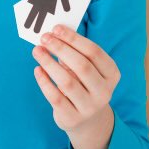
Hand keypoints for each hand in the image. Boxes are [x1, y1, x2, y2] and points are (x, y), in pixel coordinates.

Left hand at [33, 25, 118, 148]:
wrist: (88, 120)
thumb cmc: (84, 83)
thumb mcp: (86, 68)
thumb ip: (75, 52)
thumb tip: (53, 33)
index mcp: (112, 74)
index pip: (94, 52)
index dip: (74, 39)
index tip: (56, 28)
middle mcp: (104, 92)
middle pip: (82, 65)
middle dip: (61, 48)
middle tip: (44, 38)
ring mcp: (89, 107)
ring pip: (67, 82)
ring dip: (49, 63)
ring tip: (37, 50)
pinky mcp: (73, 118)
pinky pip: (56, 97)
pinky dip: (44, 82)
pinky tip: (37, 69)